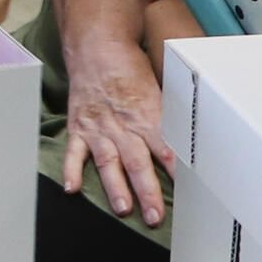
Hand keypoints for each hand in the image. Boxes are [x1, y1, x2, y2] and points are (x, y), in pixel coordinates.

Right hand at [62, 39, 174, 224]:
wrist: (97, 45)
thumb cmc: (131, 67)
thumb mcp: (157, 88)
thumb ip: (167, 116)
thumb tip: (190, 140)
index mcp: (147, 113)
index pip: (166, 147)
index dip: (176, 170)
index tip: (188, 191)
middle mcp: (123, 123)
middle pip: (138, 161)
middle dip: (147, 191)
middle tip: (156, 216)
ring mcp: (98, 127)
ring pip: (108, 161)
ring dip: (116, 187)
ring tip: (123, 209)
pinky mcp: (78, 126)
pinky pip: (74, 152)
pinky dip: (71, 170)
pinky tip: (71, 188)